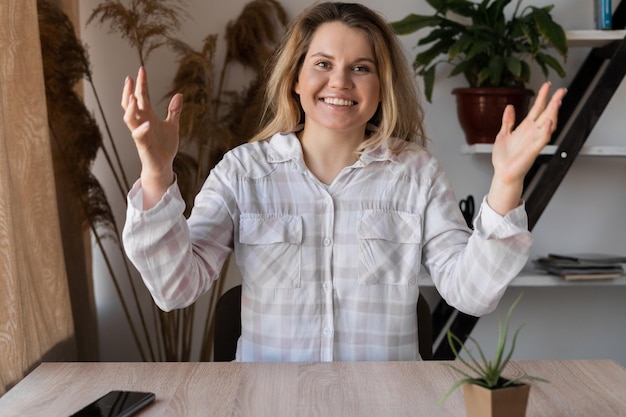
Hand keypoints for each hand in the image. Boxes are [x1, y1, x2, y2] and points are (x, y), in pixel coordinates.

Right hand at [122, 67, 182, 207]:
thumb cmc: (164, 146)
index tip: (141, 70)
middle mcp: (141, 123)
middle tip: (130, 78)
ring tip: (133, 97)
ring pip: (129, 119)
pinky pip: (139, 137)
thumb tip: (179, 95)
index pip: (142, 96)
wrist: (163, 165)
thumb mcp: (172, 125)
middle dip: (130, 92)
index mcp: (148, 116)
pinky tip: (147, 123)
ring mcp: (140, 134)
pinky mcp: (143, 145)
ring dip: (130, 109)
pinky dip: (141, 130)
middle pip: (131, 104)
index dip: (141, 84)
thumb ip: (174, 111)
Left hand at [487, 82, 566, 214]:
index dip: (542, 96)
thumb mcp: (503, 135)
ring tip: (557, 102)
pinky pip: (542, 139)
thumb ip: (508, 121)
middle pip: (547, 114)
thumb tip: (510, 106)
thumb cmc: (504, 158)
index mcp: (525, 128)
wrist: (503, 173)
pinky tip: (549, 122)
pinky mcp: (533, 150)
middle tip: (562, 90)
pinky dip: (546, 131)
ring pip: (548, 125)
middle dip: (554, 102)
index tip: (547, 85)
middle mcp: (532, 133)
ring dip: (553, 114)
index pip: (537, 109)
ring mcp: (534, 141)